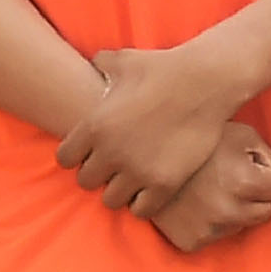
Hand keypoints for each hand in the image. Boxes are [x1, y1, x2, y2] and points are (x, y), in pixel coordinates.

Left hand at [58, 43, 248, 217]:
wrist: (205, 81)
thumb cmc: (163, 67)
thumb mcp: (123, 61)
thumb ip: (100, 65)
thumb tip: (94, 64)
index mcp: (94, 126)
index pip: (65, 159)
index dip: (77, 156)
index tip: (91, 151)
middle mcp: (111, 152)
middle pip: (86, 181)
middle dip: (98, 174)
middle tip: (114, 165)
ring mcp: (137, 171)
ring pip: (111, 200)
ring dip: (119, 190)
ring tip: (132, 179)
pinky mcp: (164, 183)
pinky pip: (140, 210)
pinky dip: (143, 203)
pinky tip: (151, 188)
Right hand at [148, 126, 270, 253]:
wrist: (146, 154)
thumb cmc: (200, 140)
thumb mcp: (240, 134)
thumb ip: (265, 154)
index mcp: (244, 182)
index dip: (263, 173)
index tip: (245, 165)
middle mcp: (228, 211)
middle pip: (264, 212)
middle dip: (253, 196)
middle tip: (228, 178)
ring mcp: (208, 229)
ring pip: (239, 224)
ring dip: (232, 210)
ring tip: (208, 188)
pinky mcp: (190, 242)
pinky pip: (215, 236)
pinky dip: (209, 223)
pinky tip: (195, 204)